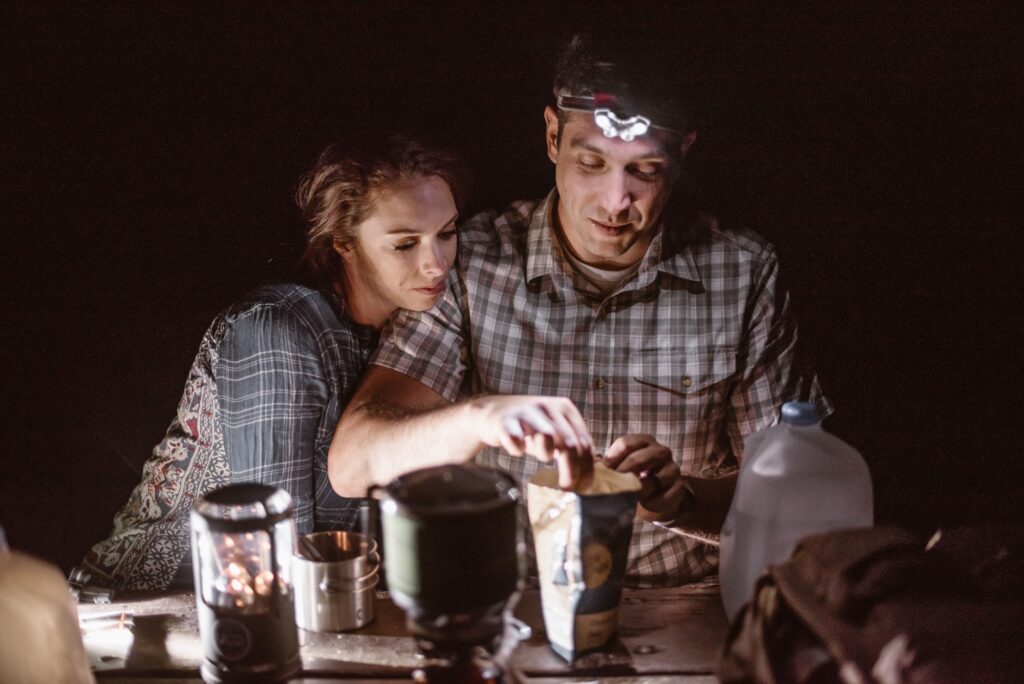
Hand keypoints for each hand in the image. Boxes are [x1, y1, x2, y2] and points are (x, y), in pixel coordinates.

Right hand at [471, 395, 594, 489]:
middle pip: (569, 443)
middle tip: (568, 489)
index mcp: (566, 409)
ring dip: (546, 454)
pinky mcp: (505, 420)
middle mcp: (548, 407)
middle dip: (571, 470)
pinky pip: (515, 438)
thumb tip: (586, 480)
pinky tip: (517, 451)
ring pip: (547, 436)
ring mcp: (526, 411)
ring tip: (542, 458)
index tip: (584, 488)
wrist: (493, 412)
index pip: (584, 442)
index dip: (586, 468)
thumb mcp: (554, 432)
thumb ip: (570, 447)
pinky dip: (517, 449)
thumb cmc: (528, 428)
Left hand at [602, 434, 684, 521]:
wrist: (658, 497)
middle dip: (624, 475)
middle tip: (614, 487)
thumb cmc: (634, 478)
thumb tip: (591, 465)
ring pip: (656, 479)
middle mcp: (661, 451)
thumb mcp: (621, 468)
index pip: (626, 443)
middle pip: (639, 458)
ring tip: (632, 496)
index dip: (612, 459)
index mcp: (644, 441)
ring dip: (641, 491)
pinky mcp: (679, 487)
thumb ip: (608, 464)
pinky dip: (654, 503)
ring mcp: (673, 469)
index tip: (604, 472)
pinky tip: (646, 504)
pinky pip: (666, 496)